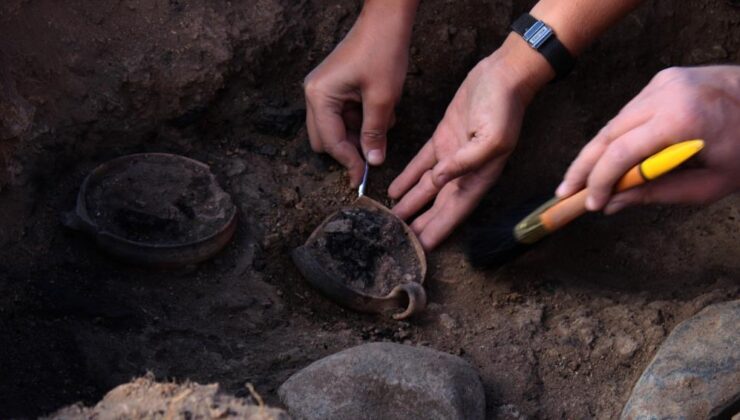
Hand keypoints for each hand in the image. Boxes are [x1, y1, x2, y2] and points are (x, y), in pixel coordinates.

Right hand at [303, 1, 416, 186]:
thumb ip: (375, 133)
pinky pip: (343, 114)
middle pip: (325, 139)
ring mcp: (323, 89)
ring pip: (336, 128)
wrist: (387, 21)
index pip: (330, 142)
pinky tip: (380, 109)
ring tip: (383, 119)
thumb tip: (373, 162)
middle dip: (348, 149)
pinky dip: (361, 119)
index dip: (348, 162)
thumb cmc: (383, 53)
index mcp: (319, 96)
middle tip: (372, 155)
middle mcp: (314, 94)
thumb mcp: (383, 99)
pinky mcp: (334, 86)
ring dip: (358, 132)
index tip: (363, 178)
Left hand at [388, 34, 552, 249]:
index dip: (440, 228)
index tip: (423, 246)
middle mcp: (466, 170)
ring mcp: (452, 154)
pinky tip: (395, 189)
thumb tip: (440, 181)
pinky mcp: (443, 138)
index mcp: (480, 175)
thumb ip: (466, 162)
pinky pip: (422, 163)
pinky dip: (408, 177)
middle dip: (422, 222)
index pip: (456, 210)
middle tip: (401, 238)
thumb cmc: (504, 107)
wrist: (503, 74)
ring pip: (428, 186)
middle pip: (440, 204)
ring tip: (393, 218)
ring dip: (412, 202)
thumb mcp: (492, 138)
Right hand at [556, 66, 739, 213]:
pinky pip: (629, 113)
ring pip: (614, 123)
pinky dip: (617, 137)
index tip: (589, 204)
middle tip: (564, 193)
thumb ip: (657, 193)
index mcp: (682, 119)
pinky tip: (607, 159)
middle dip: (583, 167)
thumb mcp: (710, 184)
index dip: (599, 182)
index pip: (621, 153)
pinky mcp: (662, 79)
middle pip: (608, 135)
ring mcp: (662, 82)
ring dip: (596, 153)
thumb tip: (613, 204)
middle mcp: (666, 93)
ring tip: (579, 180)